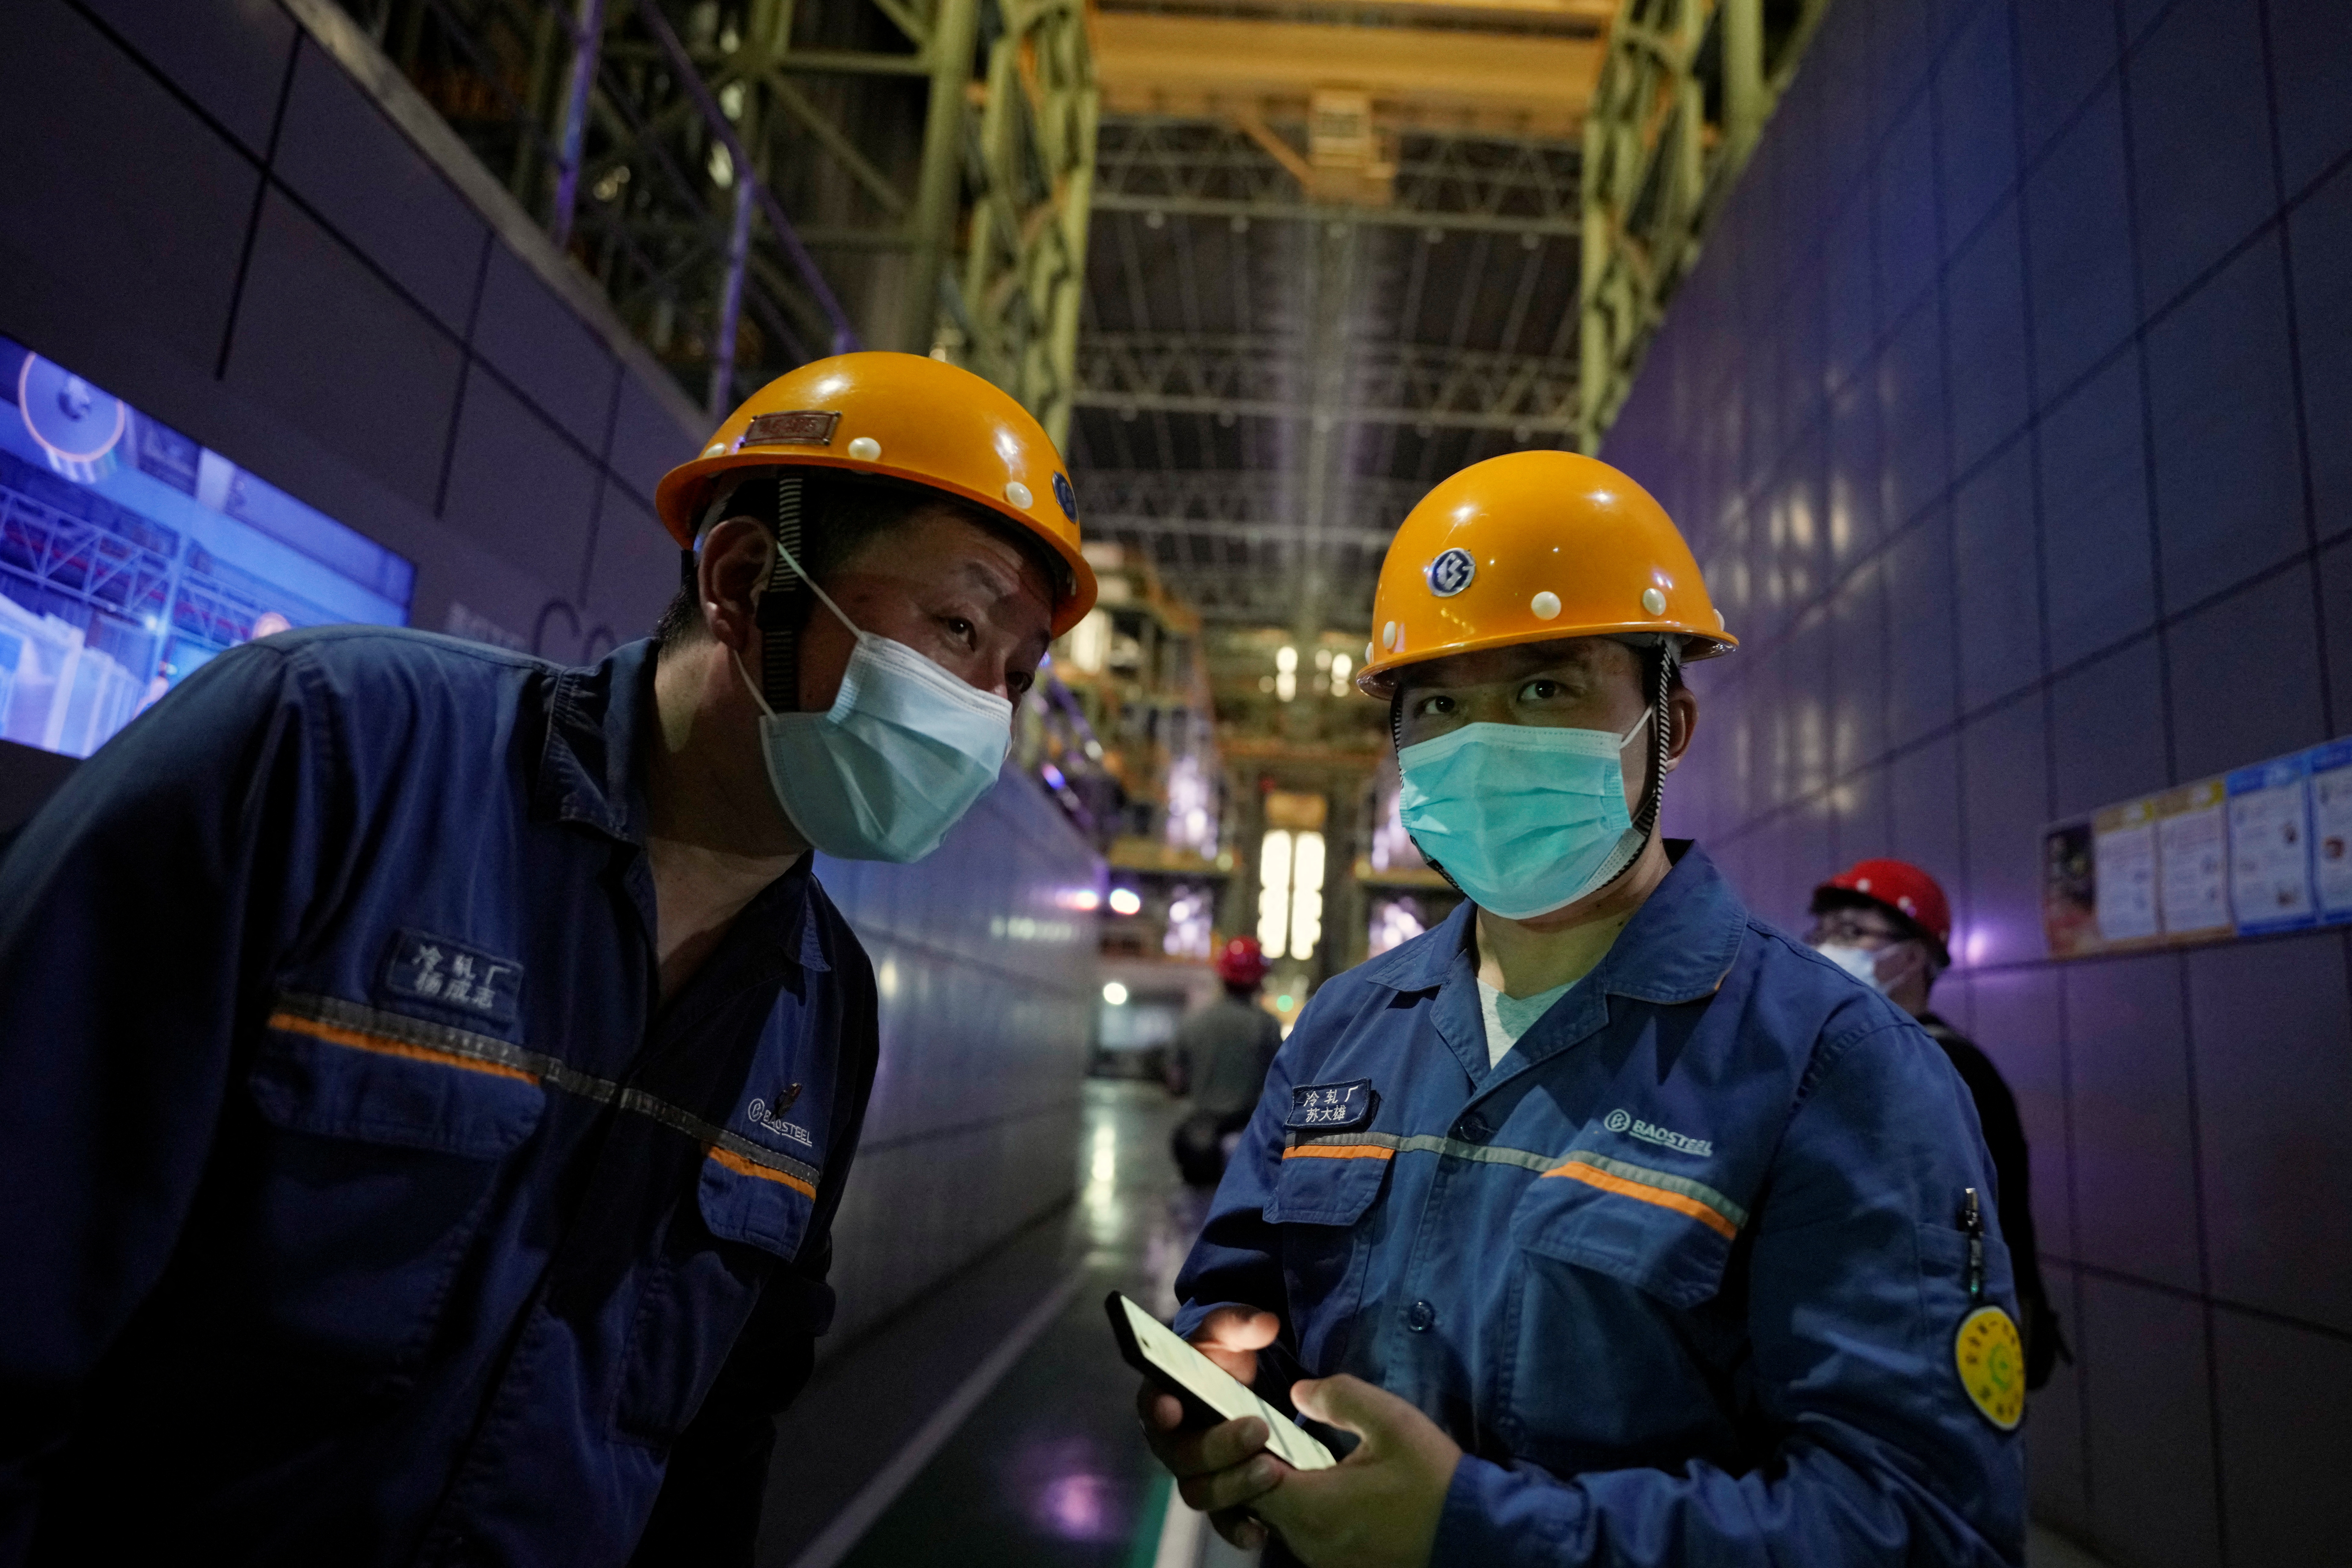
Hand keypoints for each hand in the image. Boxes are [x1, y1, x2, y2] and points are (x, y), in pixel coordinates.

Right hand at [1135, 1307, 1284, 1548]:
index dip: (1160, 1409)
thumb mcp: (1228, 1332)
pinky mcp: (1220, 1495)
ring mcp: (1194, 1473)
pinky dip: (1239, 1529)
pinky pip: (1223, 1520)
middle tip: (1258, 1430)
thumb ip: (1240, 1324)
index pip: (1152, 1406)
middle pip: (1182, 1457)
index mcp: (1162, 1398)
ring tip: (1272, 1470)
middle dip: (1218, 1448)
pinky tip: (1261, 1530)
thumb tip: (1264, 1324)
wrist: (1233, 1383)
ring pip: (1201, 1493)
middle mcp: (1171, 1442)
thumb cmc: (1220, 1356)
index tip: (1174, 1408)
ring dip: (1234, 1486)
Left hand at [1249, 1375, 1461, 1567]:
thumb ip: (1339, 1397)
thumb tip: (1298, 1391)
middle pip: (1260, 1505)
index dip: (1246, 1452)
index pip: (1248, 1481)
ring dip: (1287, 1493)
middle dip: (1262, 1472)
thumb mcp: (1392, 1421)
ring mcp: (1326, 1563)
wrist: (1476, 1537)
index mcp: (1311, 1508)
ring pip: (1284, 1523)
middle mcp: (1308, 1544)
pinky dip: (1309, 1513)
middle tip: (1279, 1439)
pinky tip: (1332, 1489)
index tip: (1259, 1427)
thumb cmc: (1433, 1479)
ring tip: (1305, 1460)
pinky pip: (1309, 1537)